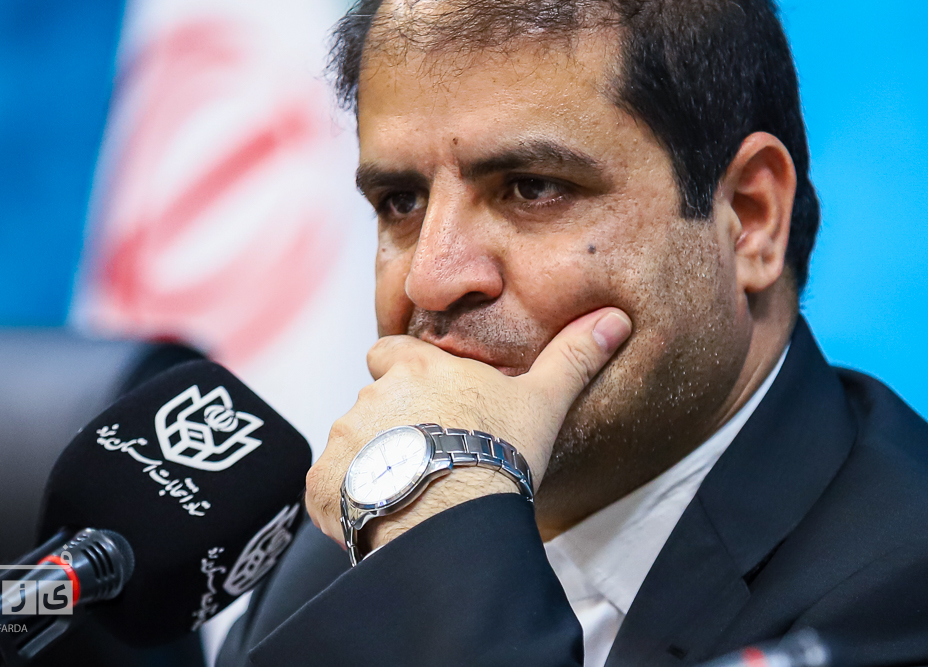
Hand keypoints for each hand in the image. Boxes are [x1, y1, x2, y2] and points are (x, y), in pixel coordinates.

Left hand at [306, 308, 631, 549]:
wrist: (456, 519)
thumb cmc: (498, 457)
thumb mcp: (543, 401)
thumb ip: (572, 358)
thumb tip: (614, 320)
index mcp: (415, 370)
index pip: (389, 354)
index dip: (400, 372)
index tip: (421, 397)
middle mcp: (371, 397)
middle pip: (371, 405)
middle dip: (390, 425)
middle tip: (426, 457)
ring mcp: (344, 439)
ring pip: (351, 445)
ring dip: (370, 463)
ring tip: (409, 491)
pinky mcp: (325, 483)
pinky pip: (329, 488)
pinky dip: (348, 500)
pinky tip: (383, 514)